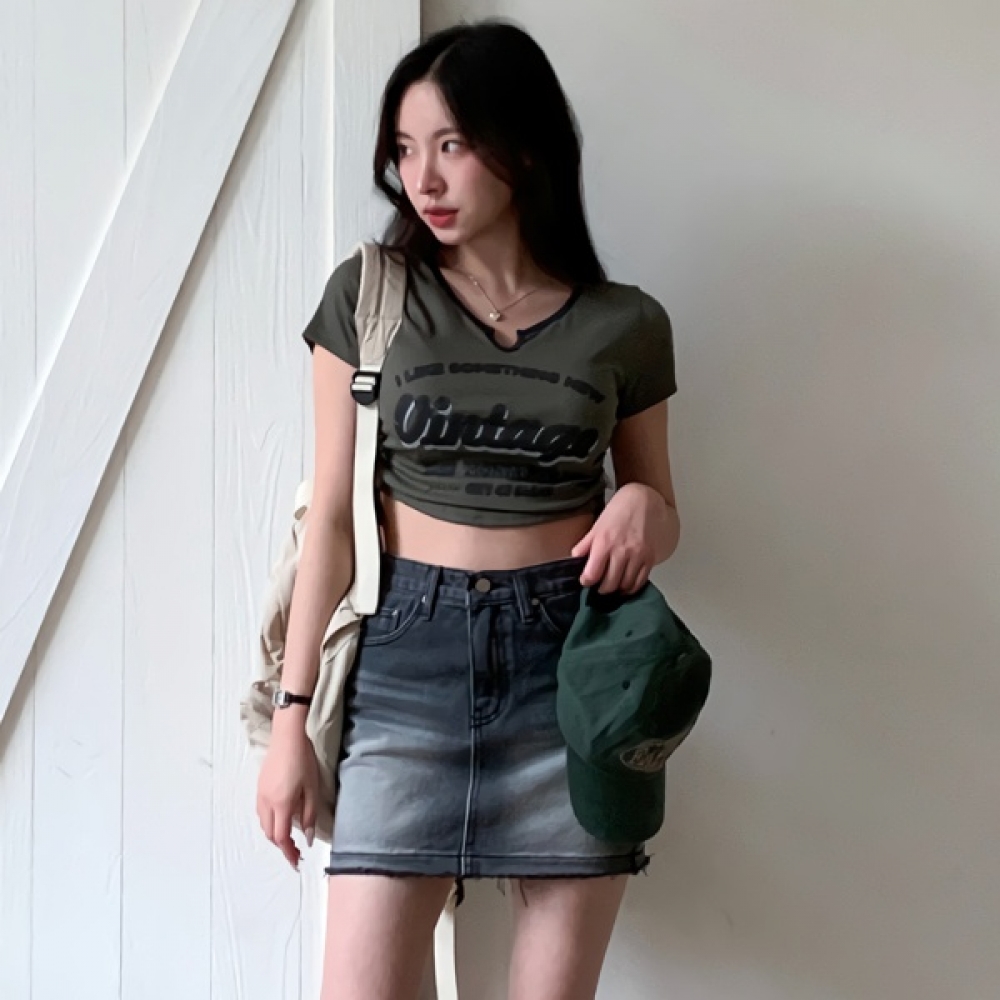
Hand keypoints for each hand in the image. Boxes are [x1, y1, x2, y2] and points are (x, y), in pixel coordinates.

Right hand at [256, 724, 319, 869]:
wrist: (287, 737)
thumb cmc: (303, 761)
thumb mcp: (312, 789)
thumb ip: (309, 815)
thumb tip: (306, 838)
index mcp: (281, 805)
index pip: (281, 838)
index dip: (288, 853)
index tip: (297, 862)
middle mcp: (266, 803)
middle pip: (271, 834)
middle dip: (282, 846)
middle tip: (296, 851)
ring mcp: (260, 795)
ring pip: (264, 824)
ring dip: (275, 834)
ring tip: (290, 837)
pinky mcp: (259, 787)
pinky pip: (262, 813)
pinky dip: (270, 822)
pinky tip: (282, 817)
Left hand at [571, 483, 661, 594]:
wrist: (644, 500)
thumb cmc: (618, 511)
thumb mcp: (597, 525)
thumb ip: (585, 545)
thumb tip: (574, 559)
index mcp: (604, 543)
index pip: (592, 574)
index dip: (586, 581)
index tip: (586, 581)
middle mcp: (621, 551)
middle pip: (609, 584)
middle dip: (601, 589)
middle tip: (599, 587)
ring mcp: (638, 556)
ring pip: (625, 585)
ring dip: (617, 589)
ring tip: (612, 586)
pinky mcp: (650, 558)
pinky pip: (640, 581)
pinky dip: (631, 587)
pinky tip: (626, 585)